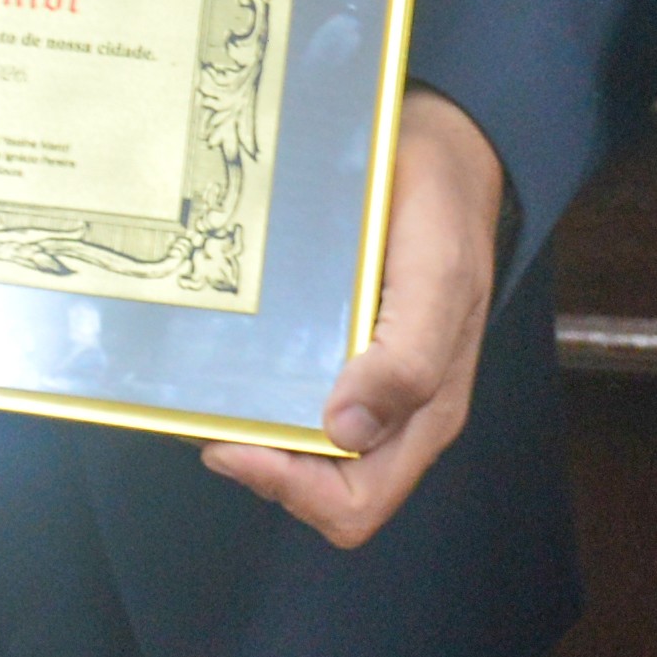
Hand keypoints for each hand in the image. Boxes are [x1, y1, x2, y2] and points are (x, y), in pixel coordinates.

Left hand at [202, 92, 501, 547]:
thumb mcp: (436, 277)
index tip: (234, 442)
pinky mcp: (342, 354)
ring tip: (212, 391)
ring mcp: (367, 387)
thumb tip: (345, 431)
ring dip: (255, 436)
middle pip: (321, 492)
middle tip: (211, 420)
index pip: (354, 503)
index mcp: (425, 413)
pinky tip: (231, 362)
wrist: (445, 153)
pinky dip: (258, 398)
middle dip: (264, 469)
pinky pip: (297, 402)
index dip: (291, 489)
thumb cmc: (444, 214)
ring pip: (302, 452)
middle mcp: (394, 415)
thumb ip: (407, 359)